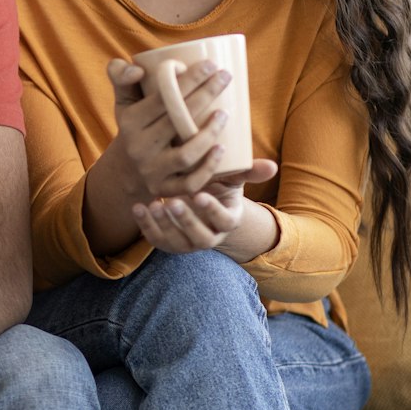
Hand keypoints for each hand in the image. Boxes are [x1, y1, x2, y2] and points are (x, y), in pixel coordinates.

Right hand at [106, 57, 241, 202]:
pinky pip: (190, 183)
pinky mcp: (164, 190)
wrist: (126, 172)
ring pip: (185, 154)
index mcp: (130, 122)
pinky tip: (221, 150)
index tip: (211, 64)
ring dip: (208, 134)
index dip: (188, 80)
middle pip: (176, 120)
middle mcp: (139, 147)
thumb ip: (120, 75)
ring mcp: (152, 171)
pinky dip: (208, 168)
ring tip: (224, 113)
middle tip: (225, 77)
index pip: (162, 98)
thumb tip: (138, 69)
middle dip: (205, 95)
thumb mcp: (123, 101)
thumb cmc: (135, 127)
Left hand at [134, 162, 280, 255]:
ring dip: (163, 225)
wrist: (198, 198)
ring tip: (153, 204)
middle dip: (185, 220)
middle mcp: (210, 236)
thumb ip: (247, 170)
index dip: (212, 210)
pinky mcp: (168, 243)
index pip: (224, 220)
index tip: (199, 195)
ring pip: (177, 242)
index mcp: (228, 220)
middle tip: (172, 201)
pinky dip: (146, 225)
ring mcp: (188, 243)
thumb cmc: (218, 185)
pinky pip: (157, 240)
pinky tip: (137, 207)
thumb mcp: (232, 177)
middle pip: (200, 237)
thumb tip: (272, 166)